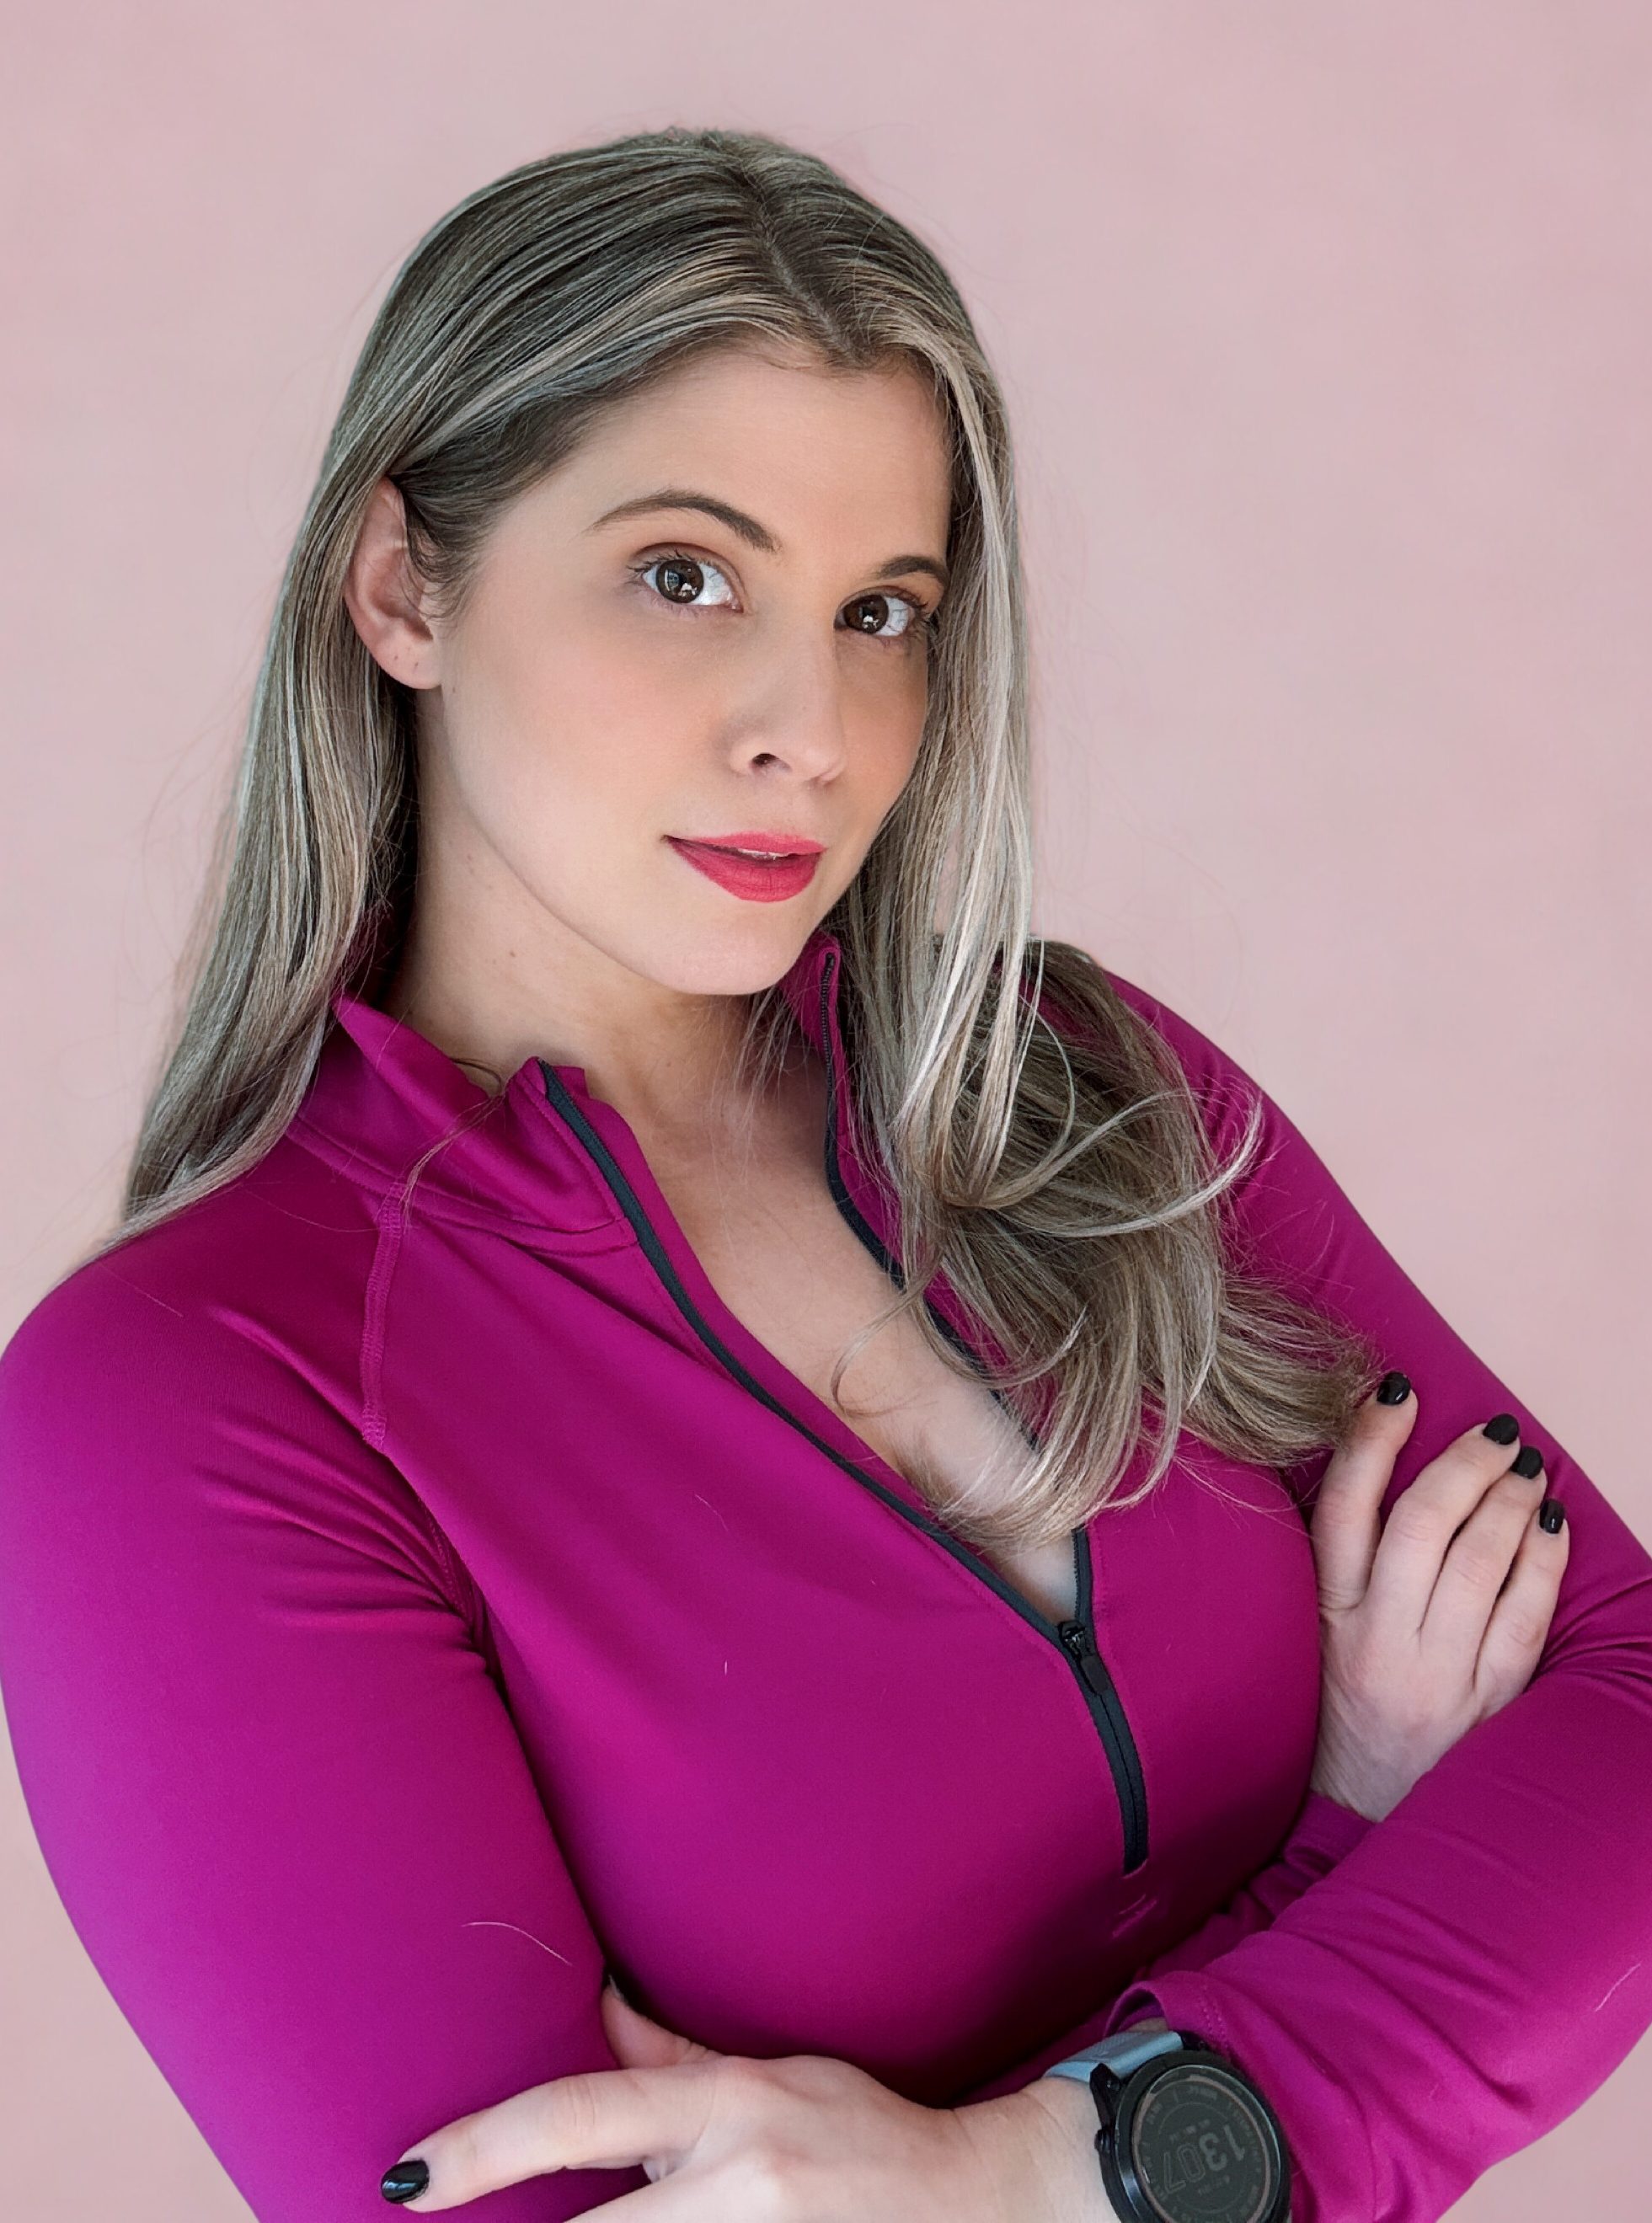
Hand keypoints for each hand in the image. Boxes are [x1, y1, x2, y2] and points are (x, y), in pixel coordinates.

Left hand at [379, 1977, 1109, 2218]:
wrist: (977, 2203)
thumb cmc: (862, 2133)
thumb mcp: (769, 2076)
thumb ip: (669, 2062)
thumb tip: (595, 2004)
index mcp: (728, 2107)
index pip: (580, 2120)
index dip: (484, 2149)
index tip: (407, 2179)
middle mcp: (737, 2182)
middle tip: (448, 2213)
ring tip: (596, 2222)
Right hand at [1305, 1381, 1569, 1822]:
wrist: (1359, 1820)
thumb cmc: (1337, 1707)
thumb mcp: (1316, 1630)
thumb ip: (1342, 1560)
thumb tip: (1373, 1460)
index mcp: (1325, 1616)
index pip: (1341, 1509)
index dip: (1370, 1441)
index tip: (1397, 1390)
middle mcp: (1375, 1643)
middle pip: (1420, 1526)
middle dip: (1463, 1465)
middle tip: (1494, 1430)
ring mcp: (1434, 1677)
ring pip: (1478, 1566)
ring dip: (1508, 1501)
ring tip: (1526, 1464)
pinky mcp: (1486, 1707)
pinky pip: (1523, 1620)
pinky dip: (1541, 1562)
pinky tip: (1550, 1524)